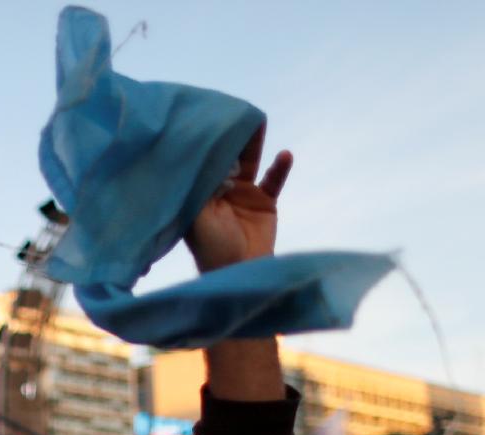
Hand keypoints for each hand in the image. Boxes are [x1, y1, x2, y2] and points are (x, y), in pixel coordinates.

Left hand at [185, 124, 292, 273]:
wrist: (240, 274)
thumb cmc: (212, 249)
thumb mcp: (199, 217)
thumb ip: (202, 187)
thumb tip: (206, 154)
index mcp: (199, 193)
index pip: (202, 161)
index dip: (206, 142)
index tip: (207, 118)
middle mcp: (220, 190)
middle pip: (226, 156)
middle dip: (229, 136)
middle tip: (233, 111)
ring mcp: (243, 195)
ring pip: (249, 161)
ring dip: (253, 143)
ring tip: (258, 122)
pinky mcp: (265, 202)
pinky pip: (274, 179)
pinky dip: (280, 167)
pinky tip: (285, 155)